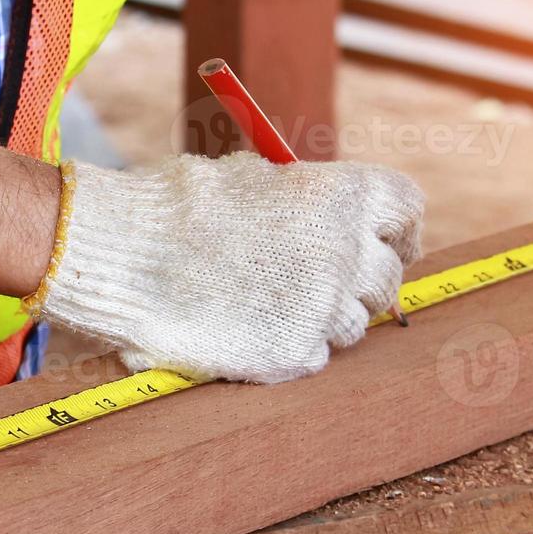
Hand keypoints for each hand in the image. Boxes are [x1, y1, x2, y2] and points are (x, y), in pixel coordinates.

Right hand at [25, 153, 423, 382]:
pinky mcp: (294, 354)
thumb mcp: (252, 178)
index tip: (388, 243)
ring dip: (321, 316)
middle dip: (358, 280)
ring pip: (352, 323)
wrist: (126, 253)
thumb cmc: (177, 206)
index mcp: (340, 195)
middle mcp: (344, 251)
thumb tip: (337, 219)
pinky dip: (288, 345)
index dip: (398, 230)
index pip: (406, 211)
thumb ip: (304, 199)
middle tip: (318, 282)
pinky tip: (247, 325)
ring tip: (264, 300)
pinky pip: (314, 355)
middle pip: (387, 276)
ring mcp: (323, 308)